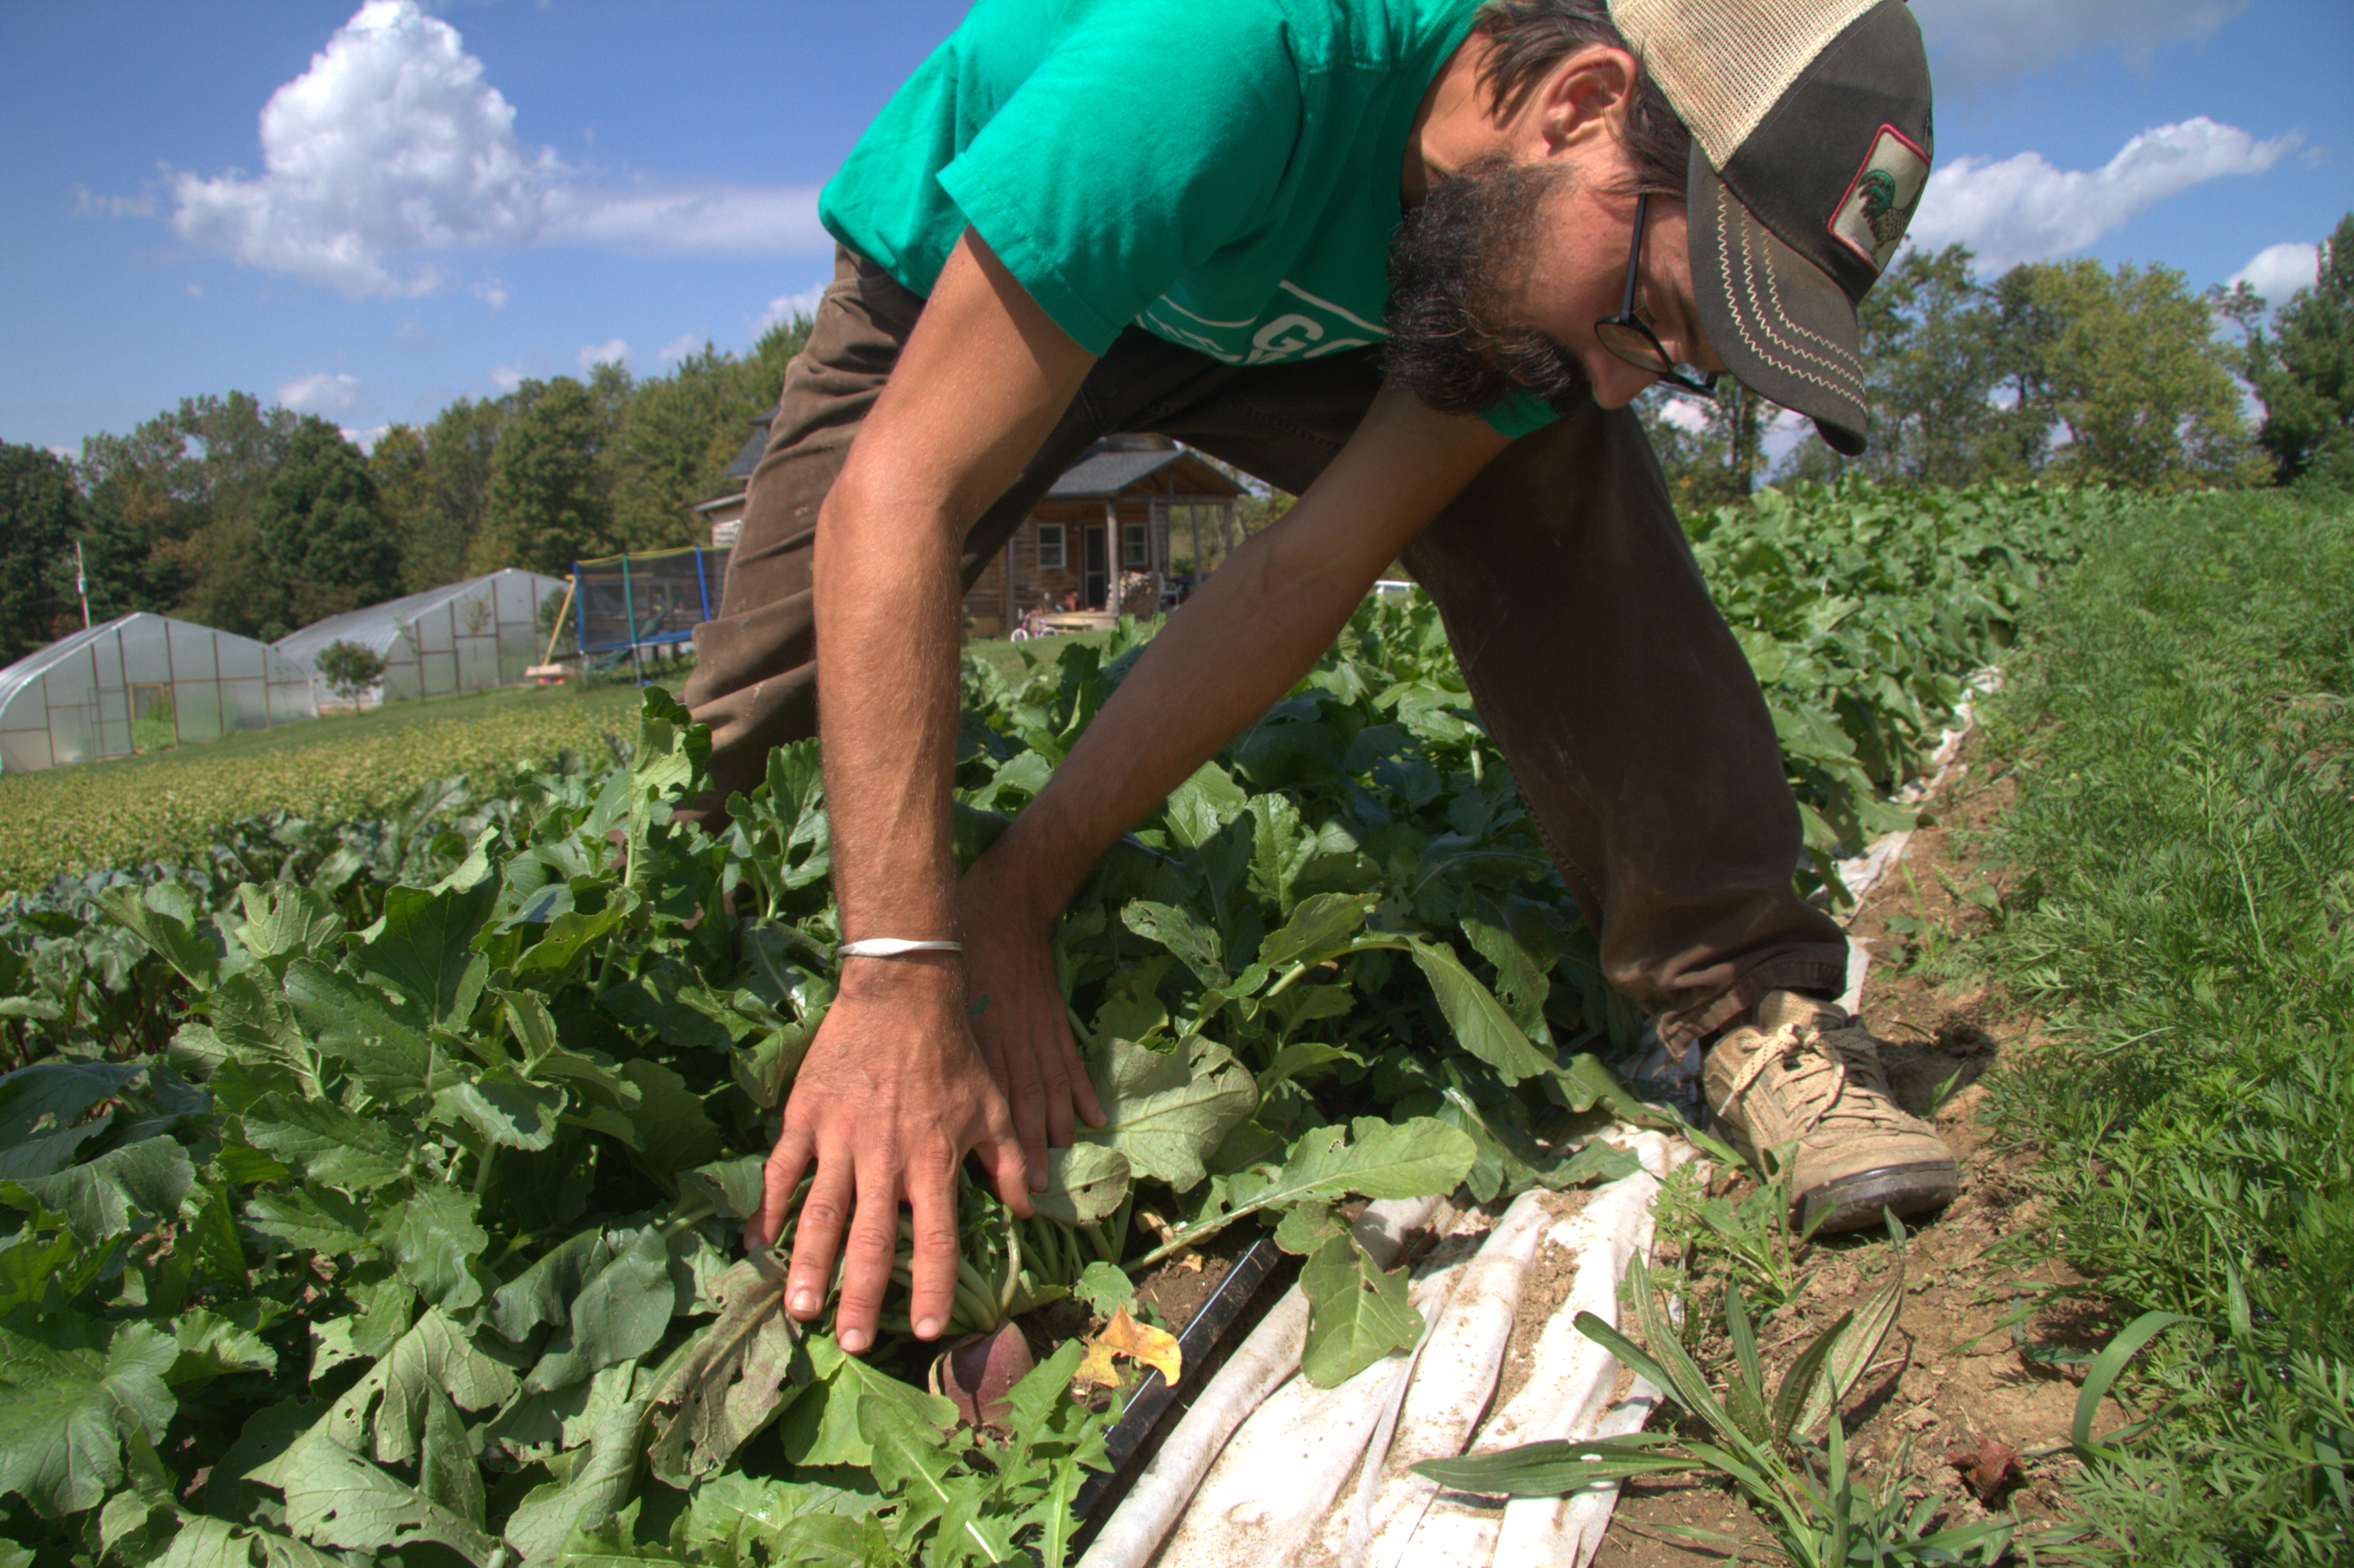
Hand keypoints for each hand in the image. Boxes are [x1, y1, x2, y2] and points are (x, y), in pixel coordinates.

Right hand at [746, 954, 1030, 1353]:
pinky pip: (784, 1170)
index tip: (929, 1331)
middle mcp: (886, 1158)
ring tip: (799, 1309)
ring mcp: (840, 1137)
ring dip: (809, 1266)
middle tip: (851, 1344)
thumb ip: (1011, 1162)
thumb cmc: (953, 1054)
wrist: (903, 992)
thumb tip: (1029, 1208)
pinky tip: (760, 1242)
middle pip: (873, 1241)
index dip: (935, 1289)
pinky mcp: (806, 1114)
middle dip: (862, 1297)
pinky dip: (771, 1208)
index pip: (938, 1240)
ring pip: (821, 1214)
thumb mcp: (995, 1108)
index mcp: (934, 1161)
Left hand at [957, 856, 1105, 1181]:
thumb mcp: (942, 994)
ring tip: (1063, 1161)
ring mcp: (1037, 1028)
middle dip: (1031, 1146)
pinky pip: (1070, 1059)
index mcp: (978, 1035)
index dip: (997, 1141)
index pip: (988, 1098)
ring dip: (1057, 1125)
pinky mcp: (1054, 1016)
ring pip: (1050, 1086)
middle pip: (1023, 1101)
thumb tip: (922, 1094)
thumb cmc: (959, 945)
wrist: (1003, 901)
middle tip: (1040, 1188)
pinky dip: (1083, 1090)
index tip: (1001, 1176)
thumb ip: (940, 1042)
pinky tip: (1093, 1117)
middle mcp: (1010, 1038)